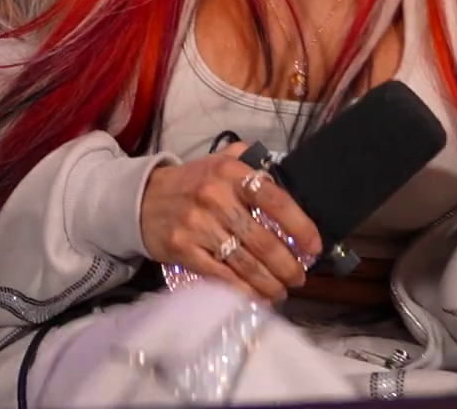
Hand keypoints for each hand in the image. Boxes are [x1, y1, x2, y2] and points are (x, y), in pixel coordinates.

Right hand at [139, 148, 320, 301]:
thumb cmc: (192, 183)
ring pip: (246, 263)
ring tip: (282, 290)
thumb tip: (289, 179)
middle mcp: (215, 197)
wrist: (142, 199)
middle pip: (264, 241)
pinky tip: (257, 296)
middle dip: (288, 266)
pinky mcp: (184, 249)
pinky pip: (222, 276)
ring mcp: (198, 225)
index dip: (300, 226)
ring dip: (270, 282)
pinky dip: (244, 290)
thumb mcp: (220, 161)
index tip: (313, 247)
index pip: (275, 200)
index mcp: (230, 171)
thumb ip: (253, 164)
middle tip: (299, 277)